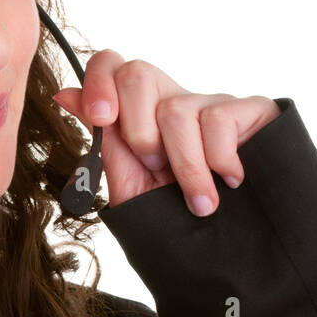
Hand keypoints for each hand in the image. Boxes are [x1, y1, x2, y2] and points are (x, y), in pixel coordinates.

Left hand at [52, 50, 281, 215]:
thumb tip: (65, 93)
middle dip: (137, 130)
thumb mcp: (132, 184)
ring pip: (175, 110)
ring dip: (184, 168)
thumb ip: (105, 141)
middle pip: (138, 74)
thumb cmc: (180, 217)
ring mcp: (212, 103)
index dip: (99, 82)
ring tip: (198, 200)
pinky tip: (231, 180)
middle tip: (154, 166)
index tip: (100, 118)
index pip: (112, 66)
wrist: (231, 251)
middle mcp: (175, 100)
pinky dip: (218, 160)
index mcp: (142, 114)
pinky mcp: (251, 110)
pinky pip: (219, 119)